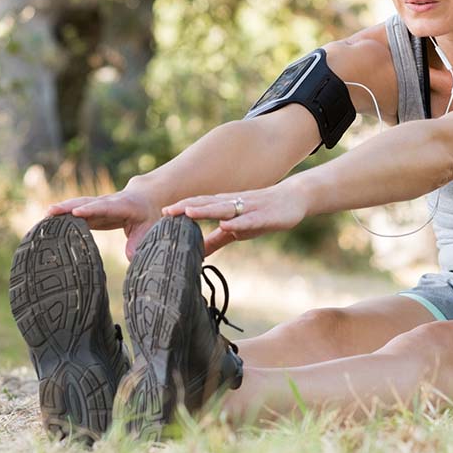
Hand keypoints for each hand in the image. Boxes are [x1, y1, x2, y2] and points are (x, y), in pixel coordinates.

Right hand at [47, 188, 161, 259]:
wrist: (145, 198)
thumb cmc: (147, 216)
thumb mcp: (148, 229)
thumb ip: (139, 243)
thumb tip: (131, 259)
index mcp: (124, 206)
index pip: (106, 208)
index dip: (92, 210)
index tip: (77, 213)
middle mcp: (109, 202)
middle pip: (88, 203)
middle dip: (70, 207)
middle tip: (51, 211)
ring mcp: (99, 204)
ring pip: (79, 204)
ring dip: (63, 209)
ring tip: (46, 214)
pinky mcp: (92, 209)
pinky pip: (77, 210)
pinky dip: (64, 214)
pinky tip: (49, 220)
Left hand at [162, 180, 308, 255]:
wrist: (293, 198)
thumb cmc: (263, 213)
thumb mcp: (237, 229)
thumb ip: (216, 239)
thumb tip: (196, 253)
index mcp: (225, 207)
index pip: (199, 206)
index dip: (180, 210)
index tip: (159, 216)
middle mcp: (234, 204)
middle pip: (207, 204)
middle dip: (186, 207)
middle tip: (165, 212)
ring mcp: (250, 208)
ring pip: (225, 208)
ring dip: (207, 209)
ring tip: (189, 212)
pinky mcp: (265, 216)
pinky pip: (250, 219)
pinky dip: (237, 221)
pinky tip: (227, 224)